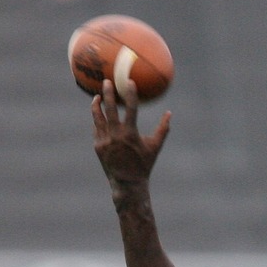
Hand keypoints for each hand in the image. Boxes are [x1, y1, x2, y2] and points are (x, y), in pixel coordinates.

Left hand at [91, 79, 170, 195]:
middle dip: (108, 93)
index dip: (130, 94)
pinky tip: (99, 115)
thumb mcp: (155, 148)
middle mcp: (116, 136)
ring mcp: (105, 141)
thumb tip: (169, 114)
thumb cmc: (143, 165)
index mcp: (130, 134)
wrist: (127, 185)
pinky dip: (98, 121)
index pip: (130, 108)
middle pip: (109, 109)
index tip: (129, 81)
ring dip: (97, 105)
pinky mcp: (98, 146)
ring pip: (98, 118)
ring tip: (97, 97)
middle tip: (107, 81)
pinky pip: (97, 129)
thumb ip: (162, 130)